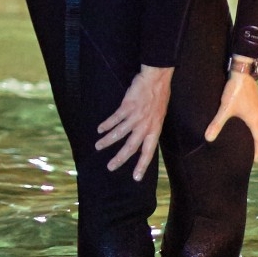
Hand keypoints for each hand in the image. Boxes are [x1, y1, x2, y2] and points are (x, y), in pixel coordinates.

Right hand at [96, 64, 173, 180]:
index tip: (136, 178)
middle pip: (131, 147)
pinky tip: (99, 129)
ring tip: (98, 146)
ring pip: (119, 133)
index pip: (148, 152)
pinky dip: (106, 125)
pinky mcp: (127, 107)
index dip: (142, 165)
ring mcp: (136, 116)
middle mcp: (145, 126)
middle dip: (120, 158)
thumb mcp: (159, 116)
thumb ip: (151, 128)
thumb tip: (144, 138)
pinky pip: (114, 119)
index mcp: (155, 130)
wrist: (156, 78)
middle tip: (110, 167)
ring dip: (107, 141)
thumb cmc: (159, 96)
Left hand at [204, 67, 257, 162]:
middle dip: (254, 143)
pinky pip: (254, 114)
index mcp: (255, 119)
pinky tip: (242, 119)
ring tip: (246, 137)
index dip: (257, 151)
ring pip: (257, 123)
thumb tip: (207, 138)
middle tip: (250, 152)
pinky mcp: (254, 99)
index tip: (254, 161)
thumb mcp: (225, 108)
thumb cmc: (235, 90)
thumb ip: (217, 124)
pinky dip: (250, 121)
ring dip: (253, 131)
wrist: (242, 69)